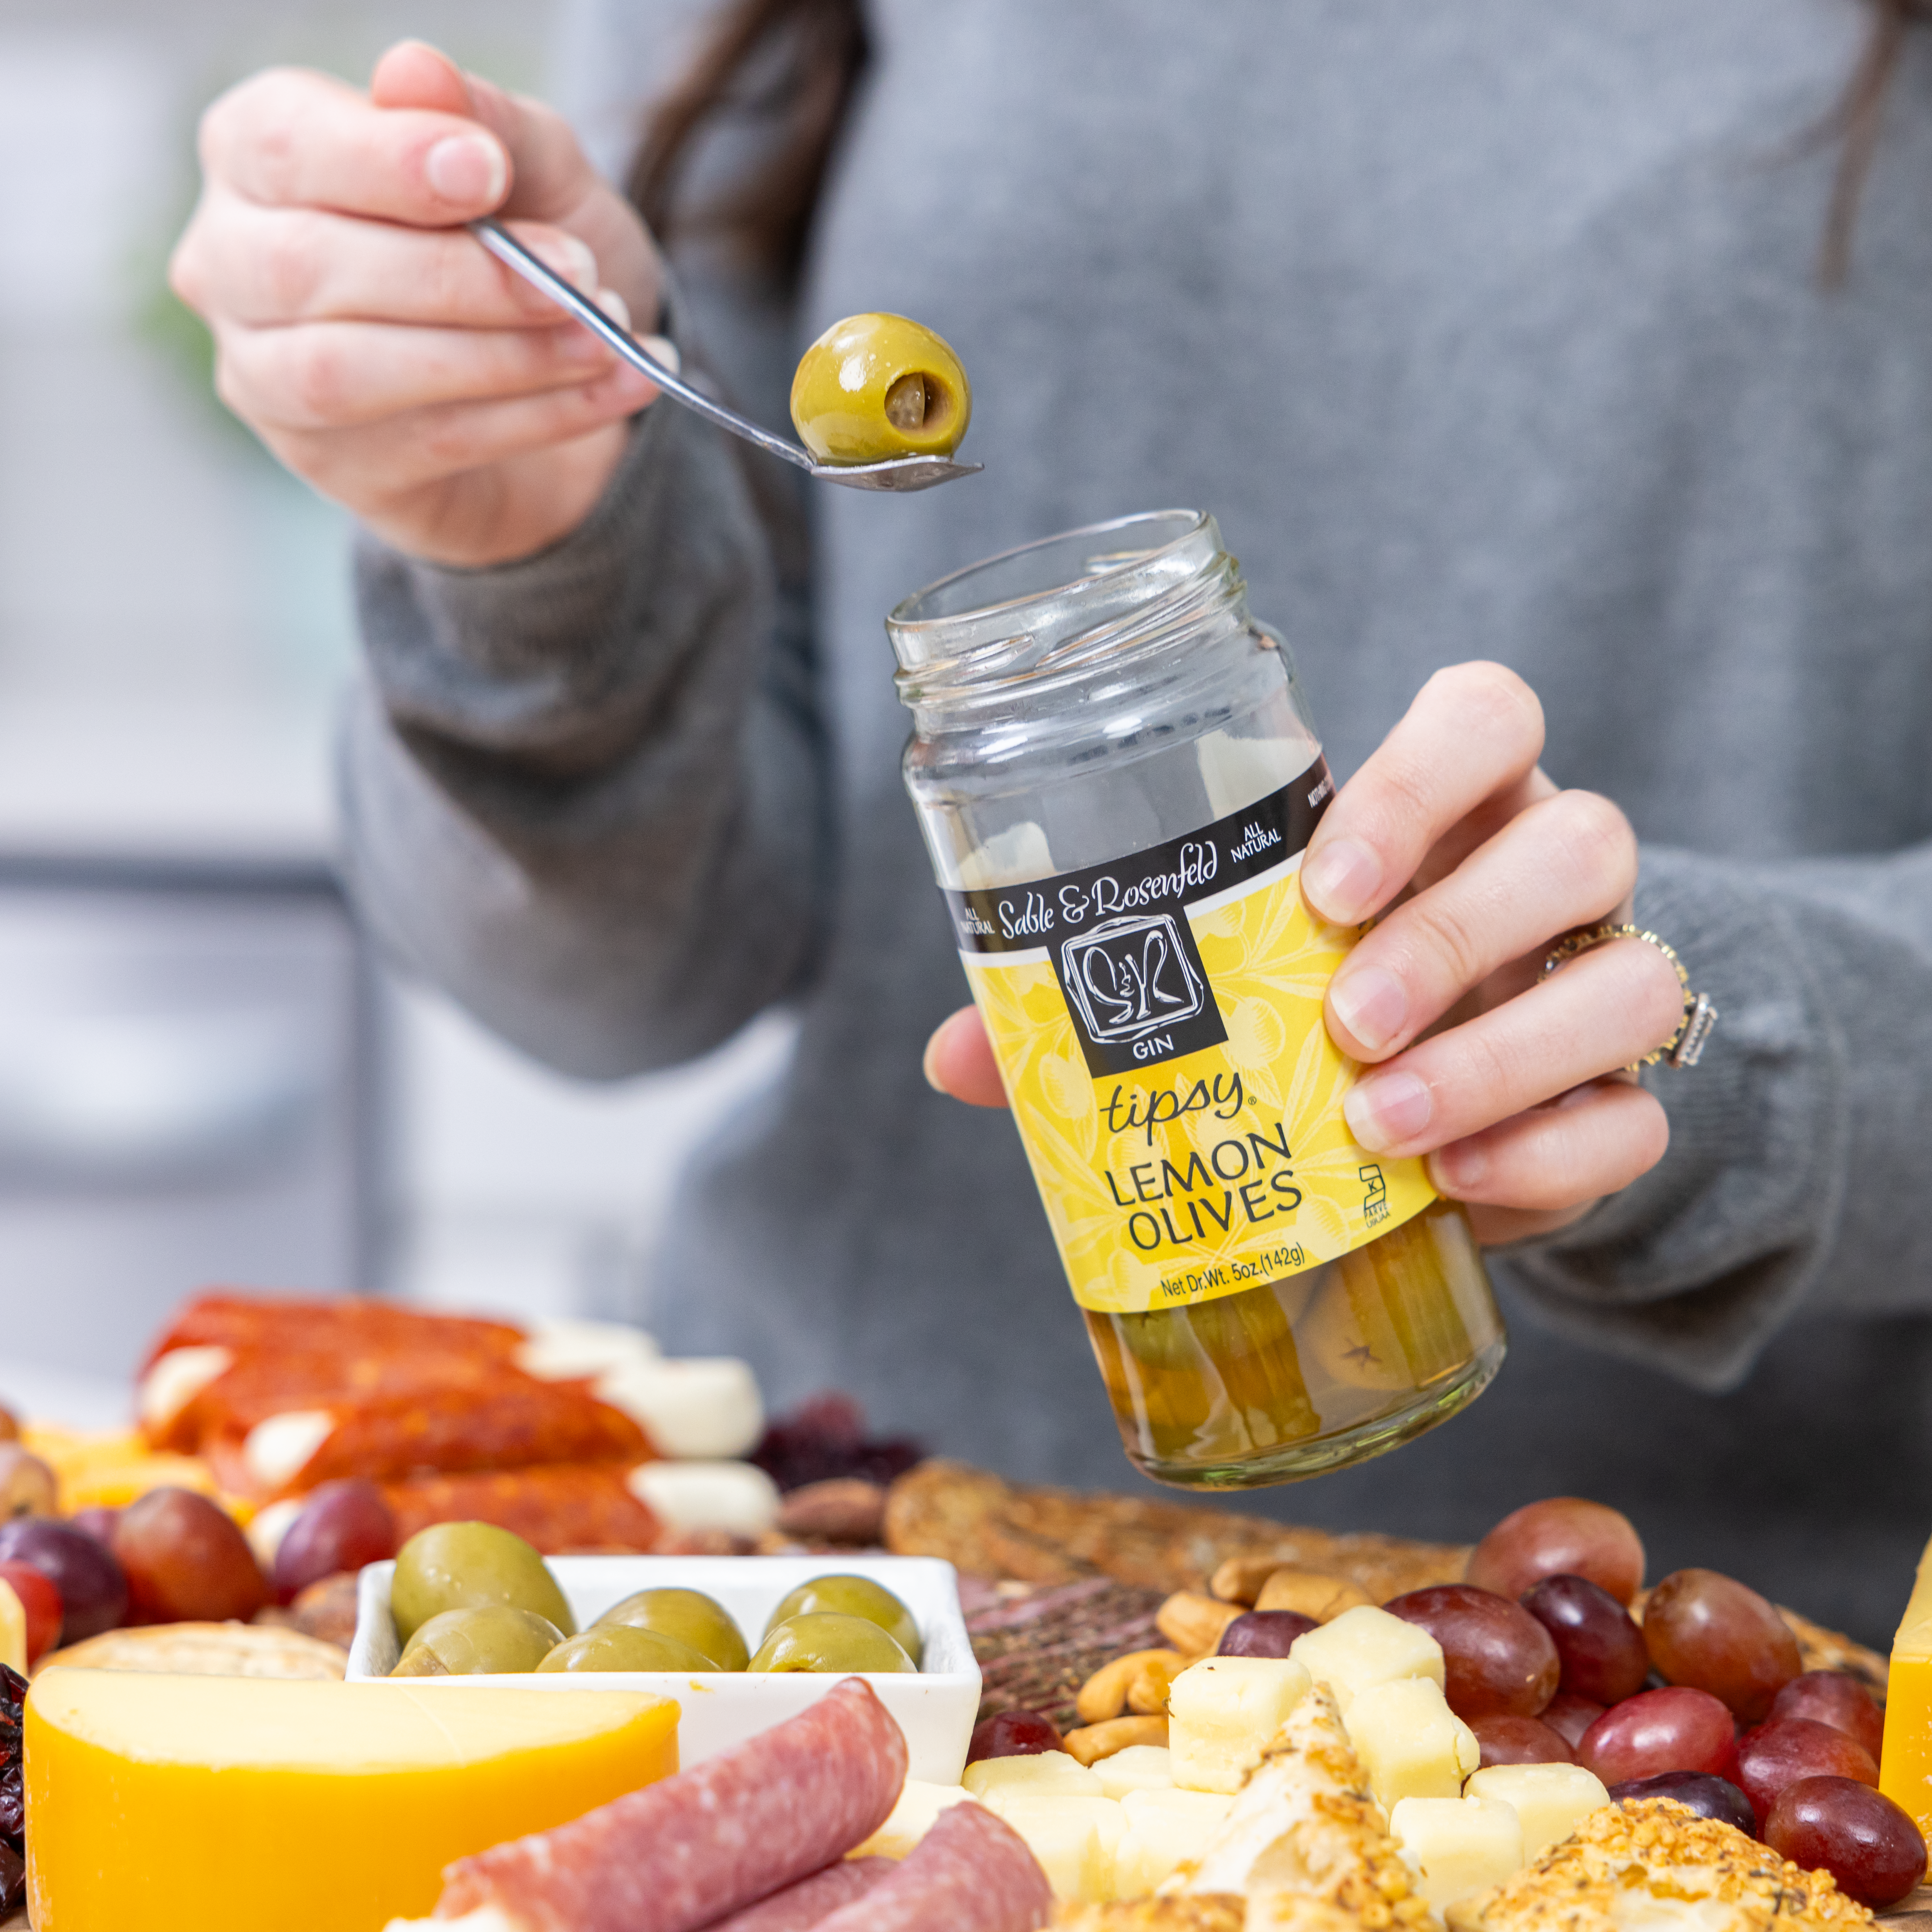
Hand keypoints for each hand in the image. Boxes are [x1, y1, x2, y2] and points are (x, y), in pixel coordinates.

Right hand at [170, 40, 663, 565]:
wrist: (565, 369)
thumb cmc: (523, 239)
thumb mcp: (528, 166)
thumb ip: (478, 118)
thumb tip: (415, 70)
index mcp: (254, 157)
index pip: (283, 146)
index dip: (385, 162)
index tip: (488, 173)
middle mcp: (230, 265)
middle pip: (310, 268)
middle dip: (461, 276)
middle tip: (578, 273)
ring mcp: (267, 377)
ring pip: (354, 370)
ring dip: (500, 355)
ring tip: (604, 336)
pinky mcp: (332, 465)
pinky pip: (433, 441)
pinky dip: (541, 414)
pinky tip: (618, 385)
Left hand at [922, 663, 1686, 1245]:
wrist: (1425, 1111)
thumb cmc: (1305, 1007)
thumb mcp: (1221, 977)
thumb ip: (1101, 998)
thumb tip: (957, 1054)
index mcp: (1450, 806)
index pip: (1489, 717)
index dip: (1425, 776)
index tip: (1326, 880)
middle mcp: (1542, 876)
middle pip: (1579, 840)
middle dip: (1455, 933)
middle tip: (1341, 1022)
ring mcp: (1597, 984)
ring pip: (1633, 976)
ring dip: (1502, 1053)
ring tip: (1377, 1125)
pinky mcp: (1621, 1103)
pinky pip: (1639, 1117)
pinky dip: (1550, 1154)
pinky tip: (1449, 1184)